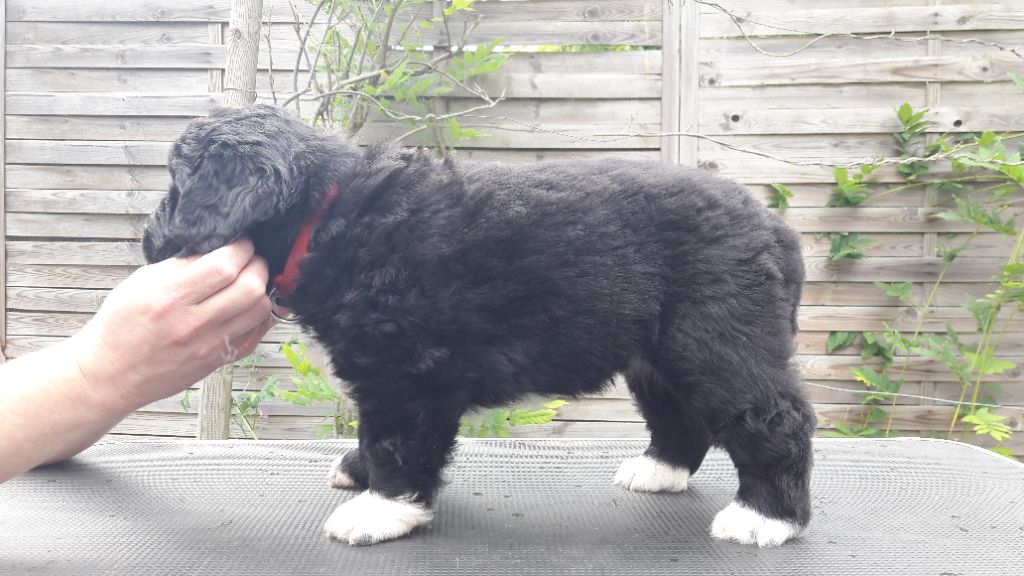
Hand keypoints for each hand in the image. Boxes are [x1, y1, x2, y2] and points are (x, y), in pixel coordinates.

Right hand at [70, 238, 274, 413]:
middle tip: (249, 260)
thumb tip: (215, 248)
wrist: (109, 375)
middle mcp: (192, 323)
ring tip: (248, 282)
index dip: (242, 247)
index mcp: (170, 298)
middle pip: (250, 287)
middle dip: (257, 265)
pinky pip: (256, 335)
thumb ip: (179, 265)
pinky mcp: (216, 362)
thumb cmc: (120, 326)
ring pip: (259, 311)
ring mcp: (208, 346)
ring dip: (261, 290)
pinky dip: (259, 316)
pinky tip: (248, 307)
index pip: (224, 266)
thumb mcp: (139, 284)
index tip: (241, 241)